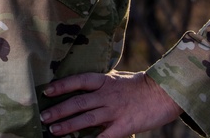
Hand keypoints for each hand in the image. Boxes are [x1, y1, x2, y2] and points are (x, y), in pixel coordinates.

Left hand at [39, 70, 181, 136]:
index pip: (78, 81)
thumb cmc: (141, 85)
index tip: (46, 91)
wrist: (165, 93)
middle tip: (43, 117)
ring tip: (53, 131)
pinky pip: (105, 137)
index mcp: (104, 81)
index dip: (61, 86)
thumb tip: (83, 85)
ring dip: (67, 125)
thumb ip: (102, 82)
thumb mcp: (118, 78)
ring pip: (86, 118)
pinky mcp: (124, 125)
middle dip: (58, 110)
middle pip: (78, 102)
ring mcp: (115, 111)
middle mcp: (106, 95)